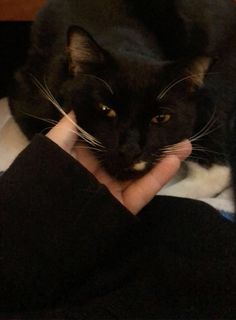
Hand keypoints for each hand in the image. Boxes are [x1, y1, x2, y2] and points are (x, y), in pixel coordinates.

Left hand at [46, 112, 191, 214]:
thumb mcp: (54, 145)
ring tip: (185, 143)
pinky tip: (174, 161)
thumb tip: (89, 101)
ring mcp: (113, 190)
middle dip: (154, 142)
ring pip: (142, 172)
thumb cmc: (47, 175)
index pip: (114, 138)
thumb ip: (71, 125)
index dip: (133, 126)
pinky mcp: (121, 208)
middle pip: (133, 154)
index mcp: (87, 157)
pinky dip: (158, 177)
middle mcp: (102, 171)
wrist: (40, 223)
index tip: (151, 113)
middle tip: (175, 129)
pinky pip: (142, 191)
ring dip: (164, 158)